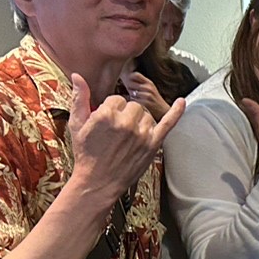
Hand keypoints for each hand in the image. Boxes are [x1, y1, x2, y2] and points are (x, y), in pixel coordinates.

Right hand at [67, 73, 184, 206]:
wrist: (97, 182)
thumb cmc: (86, 153)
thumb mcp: (76, 125)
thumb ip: (79, 98)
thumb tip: (77, 76)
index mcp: (106, 115)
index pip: (117, 99)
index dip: (112, 109)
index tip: (107, 121)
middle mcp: (126, 123)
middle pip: (133, 105)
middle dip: (126, 113)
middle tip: (117, 130)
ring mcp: (142, 134)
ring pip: (147, 114)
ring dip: (140, 121)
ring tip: (128, 136)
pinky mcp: (153, 145)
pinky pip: (168, 124)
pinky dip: (176, 112)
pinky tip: (181, 101)